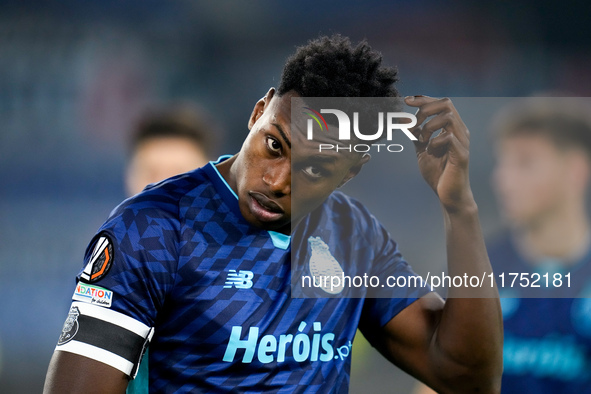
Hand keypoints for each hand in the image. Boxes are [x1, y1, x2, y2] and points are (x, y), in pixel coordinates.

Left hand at [405, 96, 473, 211]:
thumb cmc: (438, 173)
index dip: (423, 99)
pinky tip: (429, 151)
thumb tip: (405, 122)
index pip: (441, 103)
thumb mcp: (422, 151)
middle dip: (425, 109)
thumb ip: (416, 136)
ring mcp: (462, 142)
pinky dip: (434, 141)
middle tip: (414, 123)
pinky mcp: (461, 155)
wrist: (449, 195)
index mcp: (451, 128)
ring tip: (422, 140)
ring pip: (448, 118)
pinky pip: (448, 138)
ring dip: (429, 126)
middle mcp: (460, 131)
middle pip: (446, 104)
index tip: (405, 101)